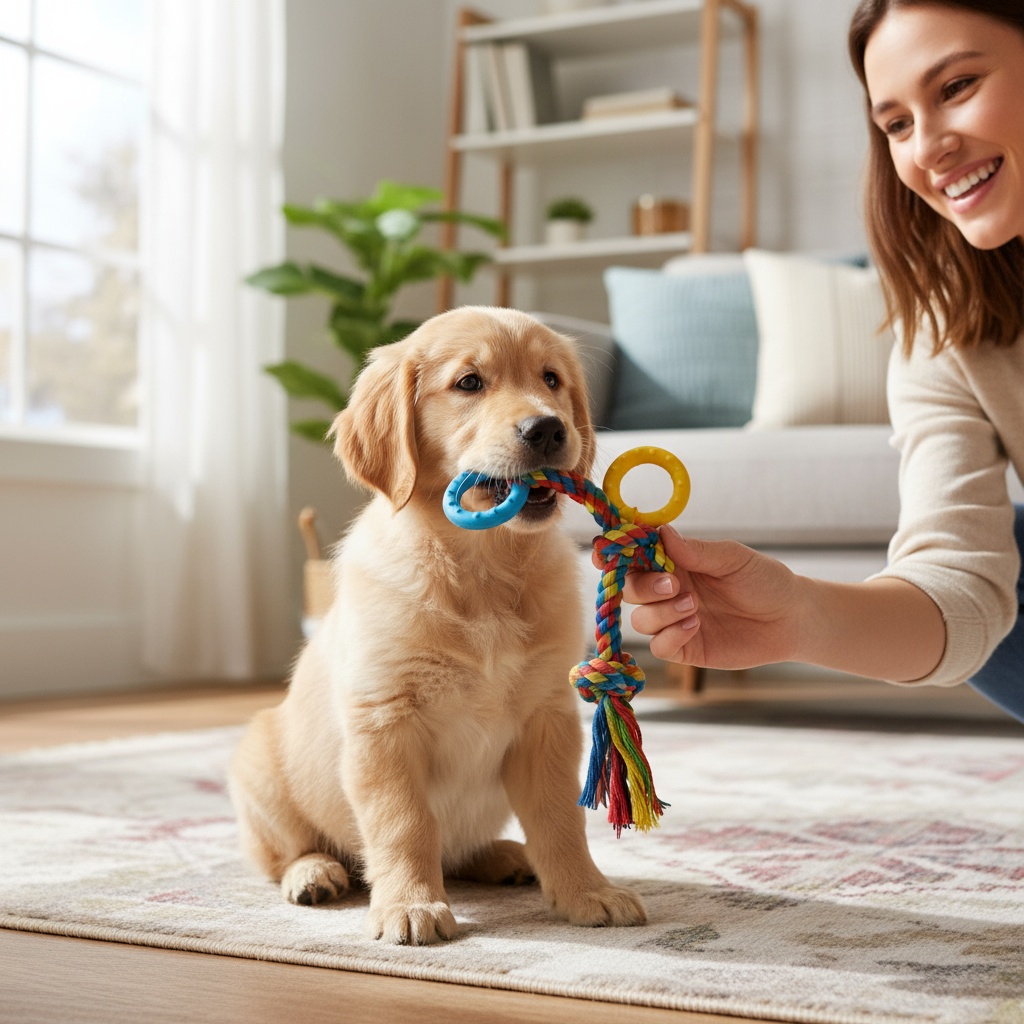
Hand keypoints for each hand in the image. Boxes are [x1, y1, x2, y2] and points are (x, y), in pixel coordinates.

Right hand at [594, 526, 802, 669]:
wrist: (792, 619)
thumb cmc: (764, 580)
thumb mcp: (732, 558)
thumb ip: (696, 550)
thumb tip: (661, 533)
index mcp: (675, 561)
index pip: (633, 556)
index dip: (613, 553)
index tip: (604, 552)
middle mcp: (669, 590)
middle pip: (629, 587)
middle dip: (644, 585)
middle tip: (674, 584)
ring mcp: (674, 620)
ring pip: (640, 618)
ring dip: (661, 612)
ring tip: (694, 607)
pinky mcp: (684, 647)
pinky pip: (658, 646)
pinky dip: (670, 635)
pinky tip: (695, 626)